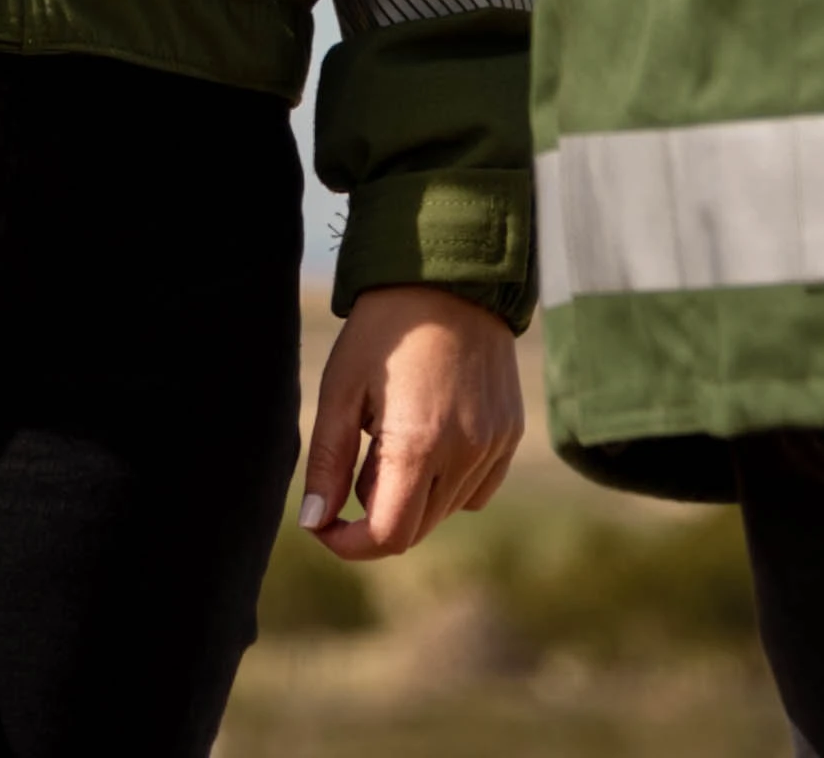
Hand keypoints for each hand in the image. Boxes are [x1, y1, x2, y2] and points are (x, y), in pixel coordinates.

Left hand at [298, 284, 525, 559]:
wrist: (449, 280)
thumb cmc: (384, 331)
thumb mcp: (341, 390)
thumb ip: (328, 462)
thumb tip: (313, 522)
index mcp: (419, 444)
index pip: (388, 536)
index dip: (349, 544)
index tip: (324, 525)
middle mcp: (465, 453)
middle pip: (416, 529)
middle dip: (376, 516)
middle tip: (355, 465)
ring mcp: (494, 446)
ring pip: (445, 511)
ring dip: (410, 496)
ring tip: (391, 436)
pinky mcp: (510, 435)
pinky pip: (475, 489)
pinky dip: (446, 483)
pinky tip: (428, 439)